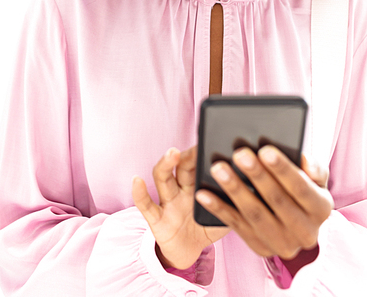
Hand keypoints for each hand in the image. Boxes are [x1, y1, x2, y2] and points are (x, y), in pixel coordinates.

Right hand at [132, 146, 229, 269]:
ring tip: (173, 153)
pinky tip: (137, 181)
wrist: (188, 253)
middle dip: (188, 154)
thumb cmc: (205, 228)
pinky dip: (140, 193)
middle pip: (182, 166)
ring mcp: (166, 202)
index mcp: (196, 185)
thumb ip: (234, 202)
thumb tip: (255, 186)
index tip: (213, 140)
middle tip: (198, 146)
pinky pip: (145, 205)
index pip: (198, 163)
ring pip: (163, 178)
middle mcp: (180, 189)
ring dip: (167, 164)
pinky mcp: (156, 219)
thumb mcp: (223, 216)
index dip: (202, 152)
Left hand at [195, 146, 332, 260]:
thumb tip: (303, 158)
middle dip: (257, 175)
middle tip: (238, 153)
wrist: (298, 221)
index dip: (283, 169)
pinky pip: (237, 226)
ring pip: (255, 215)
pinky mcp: (261, 248)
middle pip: (277, 201)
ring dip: (235, 190)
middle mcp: (306, 232)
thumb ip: (312, 166)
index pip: (301, 188)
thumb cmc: (304, 187)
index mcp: (321, 209)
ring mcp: (283, 244)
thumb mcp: (315, 176)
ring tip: (218, 168)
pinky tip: (203, 194)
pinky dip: (219, 209)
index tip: (265, 149)